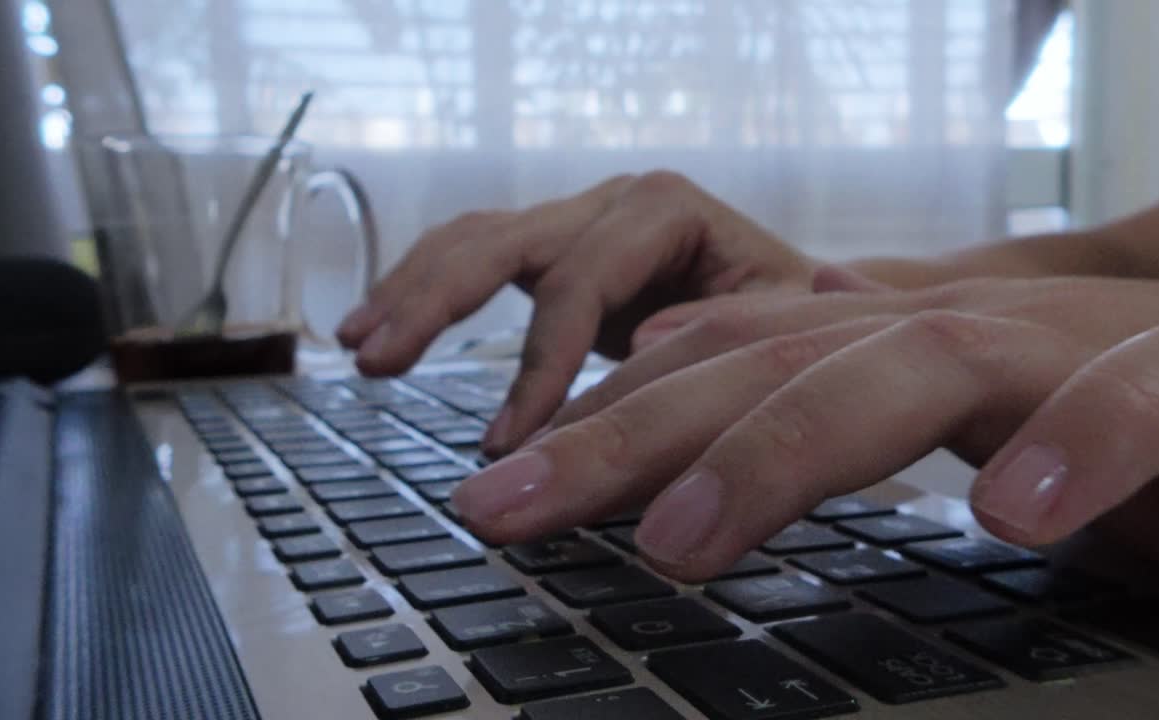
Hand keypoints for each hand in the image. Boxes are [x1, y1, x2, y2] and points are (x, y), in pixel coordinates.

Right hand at [336, 172, 819, 454]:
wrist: (801, 300)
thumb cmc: (797, 323)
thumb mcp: (775, 336)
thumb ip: (711, 346)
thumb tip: (636, 365)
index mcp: (665, 210)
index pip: (580, 284)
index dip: (538, 363)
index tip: (508, 441)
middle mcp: (611, 202)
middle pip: (502, 241)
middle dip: (433, 302)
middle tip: (376, 363)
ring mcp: (578, 221)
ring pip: (472, 240)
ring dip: (408, 291)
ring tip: (356, 346)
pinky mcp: (556, 252)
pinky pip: (474, 258)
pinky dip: (423, 290)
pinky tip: (380, 329)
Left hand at [452, 277, 1158, 591]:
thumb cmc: (1120, 428)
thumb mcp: (946, 419)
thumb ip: (824, 395)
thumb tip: (692, 393)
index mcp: (894, 342)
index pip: (724, 366)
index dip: (603, 421)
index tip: (494, 489)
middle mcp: (964, 329)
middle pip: (771, 365)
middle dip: (628, 436)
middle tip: (508, 507)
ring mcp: (1077, 349)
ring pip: (916, 367)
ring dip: (791, 447)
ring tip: (684, 539)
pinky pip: (1136, 403)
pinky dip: (1077, 446)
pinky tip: (1012, 518)